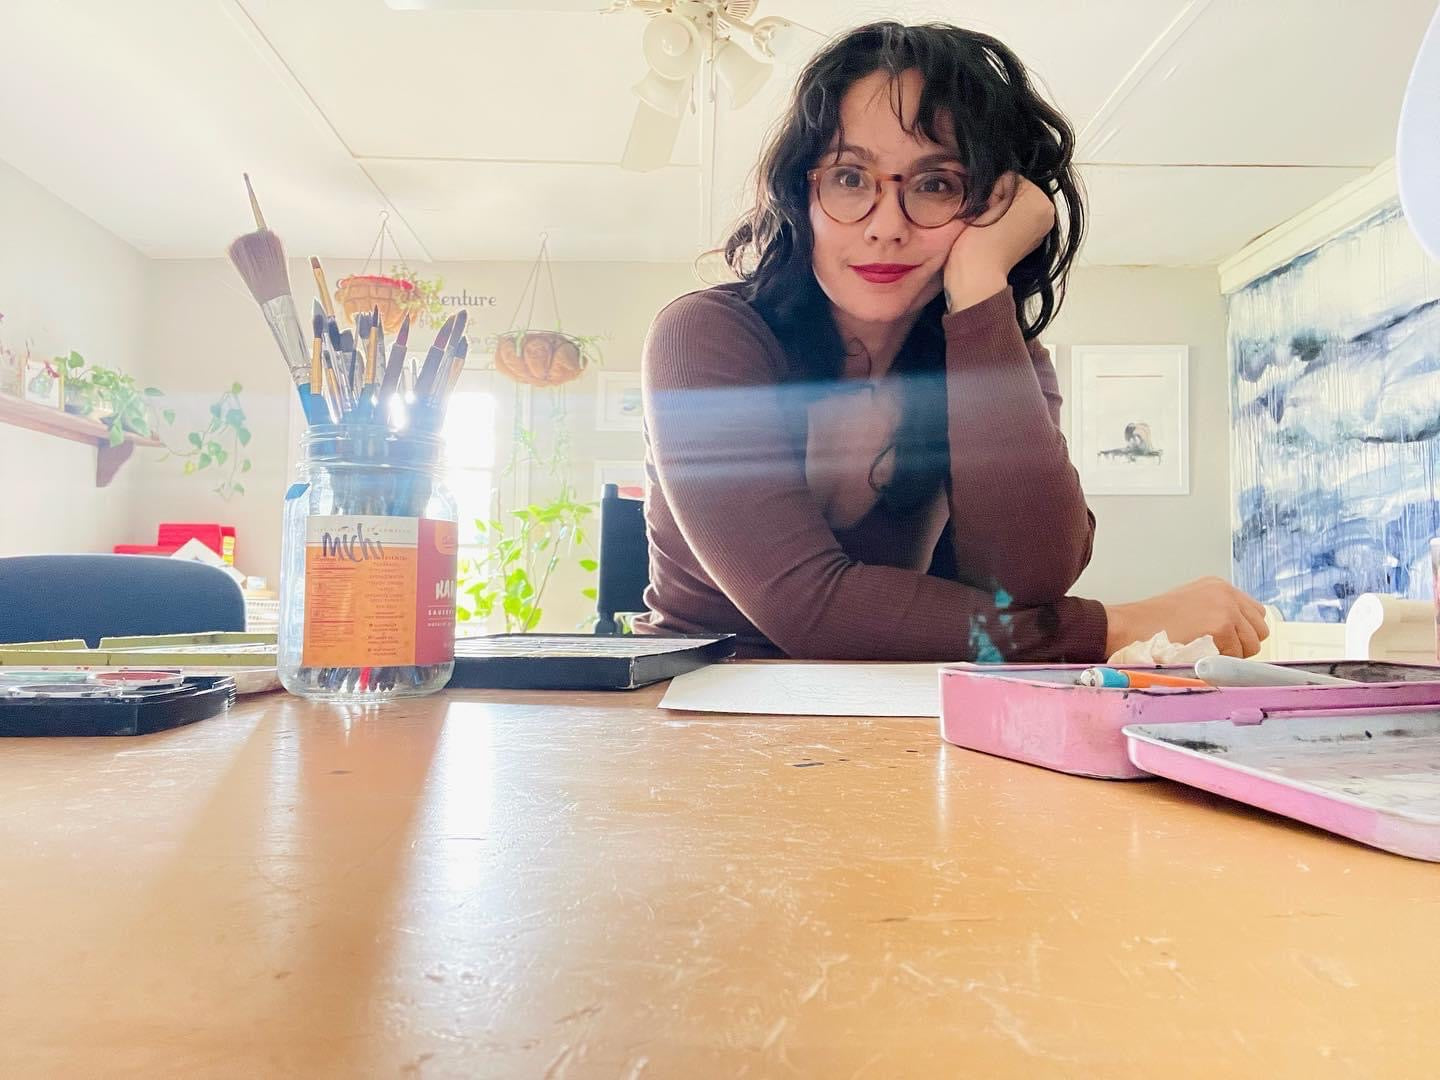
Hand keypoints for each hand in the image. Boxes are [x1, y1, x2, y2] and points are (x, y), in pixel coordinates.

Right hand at [943, 173, 1053, 311]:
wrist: (975, 276)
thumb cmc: (979, 240)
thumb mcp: (990, 198)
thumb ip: (1001, 182)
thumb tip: (1000, 184)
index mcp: (1042, 202)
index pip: (1011, 177)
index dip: (994, 190)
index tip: (988, 209)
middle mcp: (1047, 214)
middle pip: (1016, 190)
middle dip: (999, 199)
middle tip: (988, 219)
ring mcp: (1040, 230)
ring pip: (1014, 204)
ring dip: (1000, 211)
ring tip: (990, 228)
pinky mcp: (1030, 242)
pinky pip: (1015, 219)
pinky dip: (1004, 223)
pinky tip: (995, 235)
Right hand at [1103, 578, 1269, 658]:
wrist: (1133, 627)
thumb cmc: (1153, 623)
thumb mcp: (1190, 606)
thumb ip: (1216, 612)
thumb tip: (1237, 634)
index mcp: (1219, 587)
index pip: (1255, 613)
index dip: (1244, 632)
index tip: (1230, 642)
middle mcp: (1227, 594)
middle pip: (1260, 629)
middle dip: (1244, 644)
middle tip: (1219, 651)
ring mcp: (1226, 609)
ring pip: (1251, 645)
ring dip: (1233, 655)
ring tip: (1206, 653)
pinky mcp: (1222, 627)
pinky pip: (1236, 655)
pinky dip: (1221, 661)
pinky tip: (1200, 655)